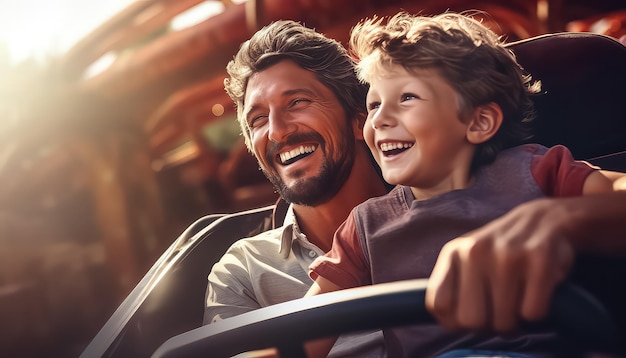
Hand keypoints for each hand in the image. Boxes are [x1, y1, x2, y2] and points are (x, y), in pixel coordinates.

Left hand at [425, 198, 575, 332]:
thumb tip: (447, 322)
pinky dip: (536, 312)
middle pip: (471, 321)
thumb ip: (451, 286)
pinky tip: (535, 294)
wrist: (546, 218)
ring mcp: (508, 256)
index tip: (470, 315)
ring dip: (514, 321)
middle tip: (498, 313)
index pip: (439, 305)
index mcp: (453, 252)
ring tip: (517, 302)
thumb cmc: (501, 249)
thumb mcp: (466, 257)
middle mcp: (476, 252)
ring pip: (503, 322)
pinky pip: (532, 314)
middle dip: (487, 326)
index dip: (455, 321)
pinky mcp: (539, 260)